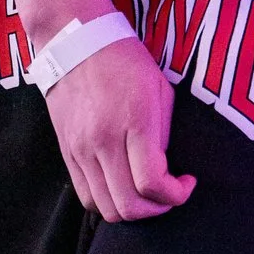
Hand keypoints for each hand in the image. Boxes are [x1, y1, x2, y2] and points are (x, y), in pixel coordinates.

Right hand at [44, 34, 194, 221]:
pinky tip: (121, 186)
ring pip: (104, 208)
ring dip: (130, 210)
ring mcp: (81, 149)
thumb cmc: (125, 61)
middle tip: (169, 196)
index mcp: (133, 121)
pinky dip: (107, 202)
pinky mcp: (67, 152)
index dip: (176, 195)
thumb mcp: (159, 90)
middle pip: (128, 206)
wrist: (75, 42)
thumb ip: (163, 136)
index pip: (152, 182)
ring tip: (145, 194)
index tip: (186, 183)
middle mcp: (103, 140)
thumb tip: (163, 171)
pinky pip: (86, 196)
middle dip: (156, 210)